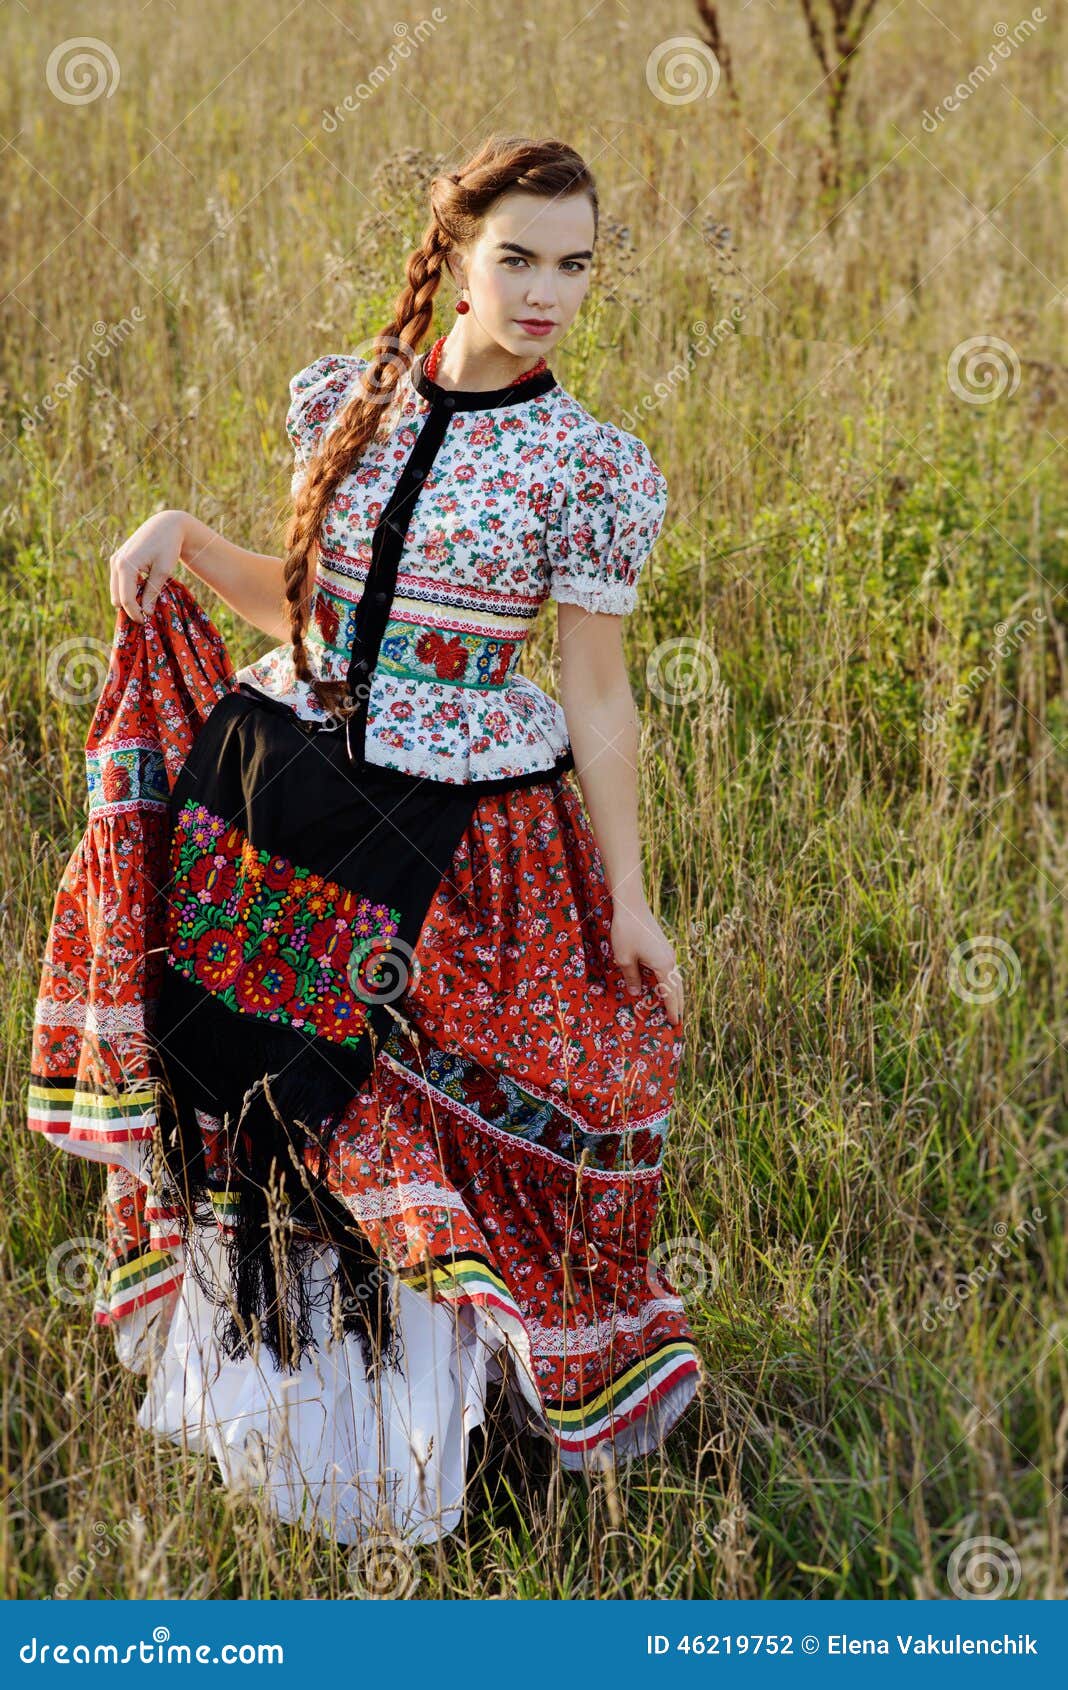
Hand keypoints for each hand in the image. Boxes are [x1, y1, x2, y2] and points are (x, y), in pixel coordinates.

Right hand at [109, 509, 187, 621]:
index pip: (126, 599)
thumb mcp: (163, 571)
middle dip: (130, 608)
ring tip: (146, 604)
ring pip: (116, 591)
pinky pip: (119, 582)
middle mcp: (116, 563)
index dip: (135, 614)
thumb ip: (152, 593)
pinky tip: (143, 592)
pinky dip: (128, 590)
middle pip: (117, 597)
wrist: (165, 525)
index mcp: (126, 565)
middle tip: (146, 616)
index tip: (145, 623)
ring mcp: (115, 560)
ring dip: (129, 600)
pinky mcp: (118, 559)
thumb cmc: (168, 546)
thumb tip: (146, 613)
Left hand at [609, 893, 683, 1025]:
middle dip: (678, 1004)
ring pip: (675, 978)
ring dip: (674, 993)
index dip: (672, 1010)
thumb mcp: (624, 959)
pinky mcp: (663, 946)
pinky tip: (662, 984)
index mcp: (664, 966)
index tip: (675, 1024)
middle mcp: (670, 960)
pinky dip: (669, 981)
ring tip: (673, 1005)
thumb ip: (632, 978)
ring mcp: (668, 952)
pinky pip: (669, 970)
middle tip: (677, 1019)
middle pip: (677, 987)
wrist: (631, 905)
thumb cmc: (626, 932)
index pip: (670, 994)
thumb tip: (638, 993)